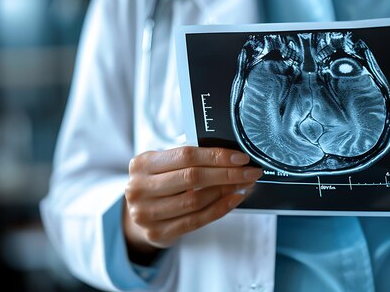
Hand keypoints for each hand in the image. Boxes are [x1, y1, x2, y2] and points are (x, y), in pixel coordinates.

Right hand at [123, 147, 261, 262]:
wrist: (139, 214)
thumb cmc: (160, 183)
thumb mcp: (164, 165)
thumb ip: (190, 160)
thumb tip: (232, 157)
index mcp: (142, 164)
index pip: (186, 155)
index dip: (216, 156)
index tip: (241, 158)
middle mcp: (139, 188)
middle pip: (193, 177)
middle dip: (227, 174)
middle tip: (250, 172)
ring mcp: (146, 213)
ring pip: (196, 200)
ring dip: (226, 191)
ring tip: (244, 185)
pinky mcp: (157, 233)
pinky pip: (196, 220)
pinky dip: (220, 209)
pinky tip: (234, 199)